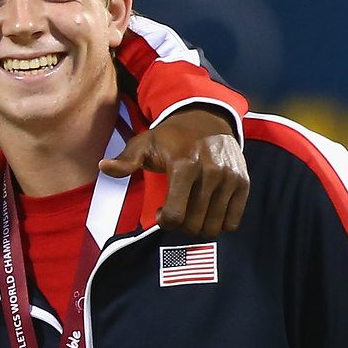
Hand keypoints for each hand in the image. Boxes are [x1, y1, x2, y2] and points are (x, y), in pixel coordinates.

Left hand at [99, 108, 249, 235]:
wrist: (207, 120)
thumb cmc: (170, 137)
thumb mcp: (144, 144)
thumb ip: (126, 160)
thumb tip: (103, 166)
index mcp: (184, 165)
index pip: (174, 215)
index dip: (164, 221)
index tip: (159, 212)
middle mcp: (211, 173)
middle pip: (194, 225)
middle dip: (180, 226)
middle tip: (176, 213)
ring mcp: (230, 179)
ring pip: (213, 227)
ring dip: (199, 227)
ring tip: (191, 211)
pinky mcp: (243, 183)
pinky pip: (233, 222)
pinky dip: (219, 223)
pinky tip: (208, 210)